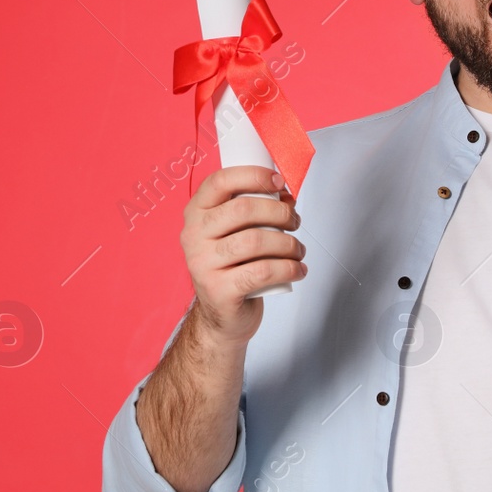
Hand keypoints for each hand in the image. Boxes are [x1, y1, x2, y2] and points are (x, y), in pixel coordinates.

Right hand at [181, 166, 305, 345]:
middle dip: (280, 212)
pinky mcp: (218, 291)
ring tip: (298, 250)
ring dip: (288, 243)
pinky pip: (262, 271)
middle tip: (295, 221)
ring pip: (256, 241)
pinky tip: (297, 270)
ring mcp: (202, 264)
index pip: (220, 181)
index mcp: (196, 213)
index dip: (254, 175)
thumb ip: (256, 208)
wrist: (222, 315)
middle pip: (243, 210)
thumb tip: (286, 194)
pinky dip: (288, 268)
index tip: (279, 181)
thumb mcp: (237, 232)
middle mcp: (193, 236)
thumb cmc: (234, 266)